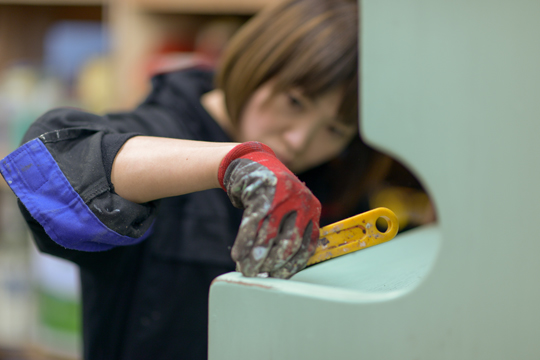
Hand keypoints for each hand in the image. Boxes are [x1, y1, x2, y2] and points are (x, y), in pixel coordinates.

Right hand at [218, 142, 320, 278]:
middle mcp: (301, 201)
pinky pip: (252, 222)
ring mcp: (281, 195)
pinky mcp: (261, 190)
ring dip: (256, 256)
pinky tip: (237, 254)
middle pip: (289, 241)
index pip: (307, 244)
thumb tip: (276, 271)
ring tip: (246, 269)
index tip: (279, 276)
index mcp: (312, 209)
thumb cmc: (272, 196)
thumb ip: (288, 234)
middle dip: (272, 262)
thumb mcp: (289, 210)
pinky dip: (244, 242)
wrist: (253, 163)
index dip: (292, 264)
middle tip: (259, 274)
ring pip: (269, 234)